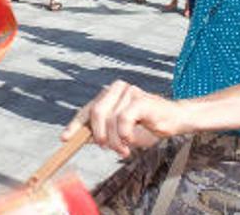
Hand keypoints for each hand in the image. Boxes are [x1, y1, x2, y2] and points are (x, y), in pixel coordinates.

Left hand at [60, 80, 186, 157]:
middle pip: (95, 113)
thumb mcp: (119, 132)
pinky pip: (124, 119)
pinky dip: (125, 133)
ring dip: (116, 140)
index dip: (75, 125)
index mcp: (108, 95)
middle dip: (100, 135)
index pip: (86, 110)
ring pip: (110, 119)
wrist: (174, 120)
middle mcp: (116, 89)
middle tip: (108, 148)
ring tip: (124, 149)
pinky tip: (131, 139)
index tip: (65, 139)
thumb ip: (102, 132)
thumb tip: (80, 139)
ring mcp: (128, 91)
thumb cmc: (147, 126)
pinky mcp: (140, 98)